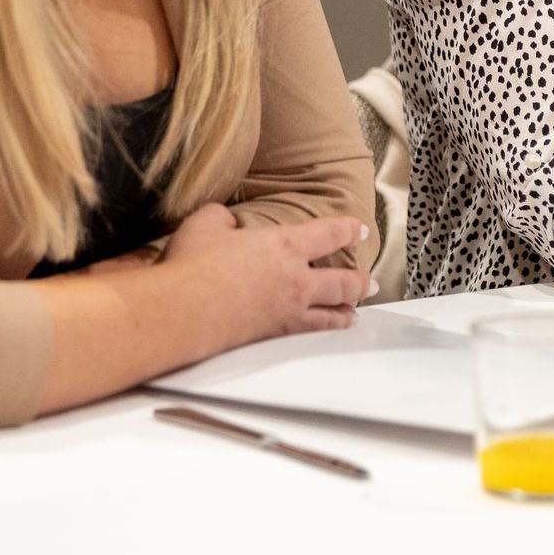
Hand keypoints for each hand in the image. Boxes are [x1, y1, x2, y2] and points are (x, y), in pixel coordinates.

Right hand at [161, 205, 371, 349]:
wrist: (184, 311)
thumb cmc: (194, 266)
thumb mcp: (206, 223)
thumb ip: (223, 217)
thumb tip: (228, 222)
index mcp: (286, 245)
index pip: (330, 233)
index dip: (349, 230)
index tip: (360, 229)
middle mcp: (296, 279)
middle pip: (343, 282)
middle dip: (360, 281)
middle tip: (369, 282)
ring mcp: (288, 311)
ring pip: (331, 313)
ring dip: (346, 312)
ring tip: (353, 314)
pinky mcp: (274, 336)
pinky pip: (309, 335)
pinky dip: (322, 335)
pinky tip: (322, 337)